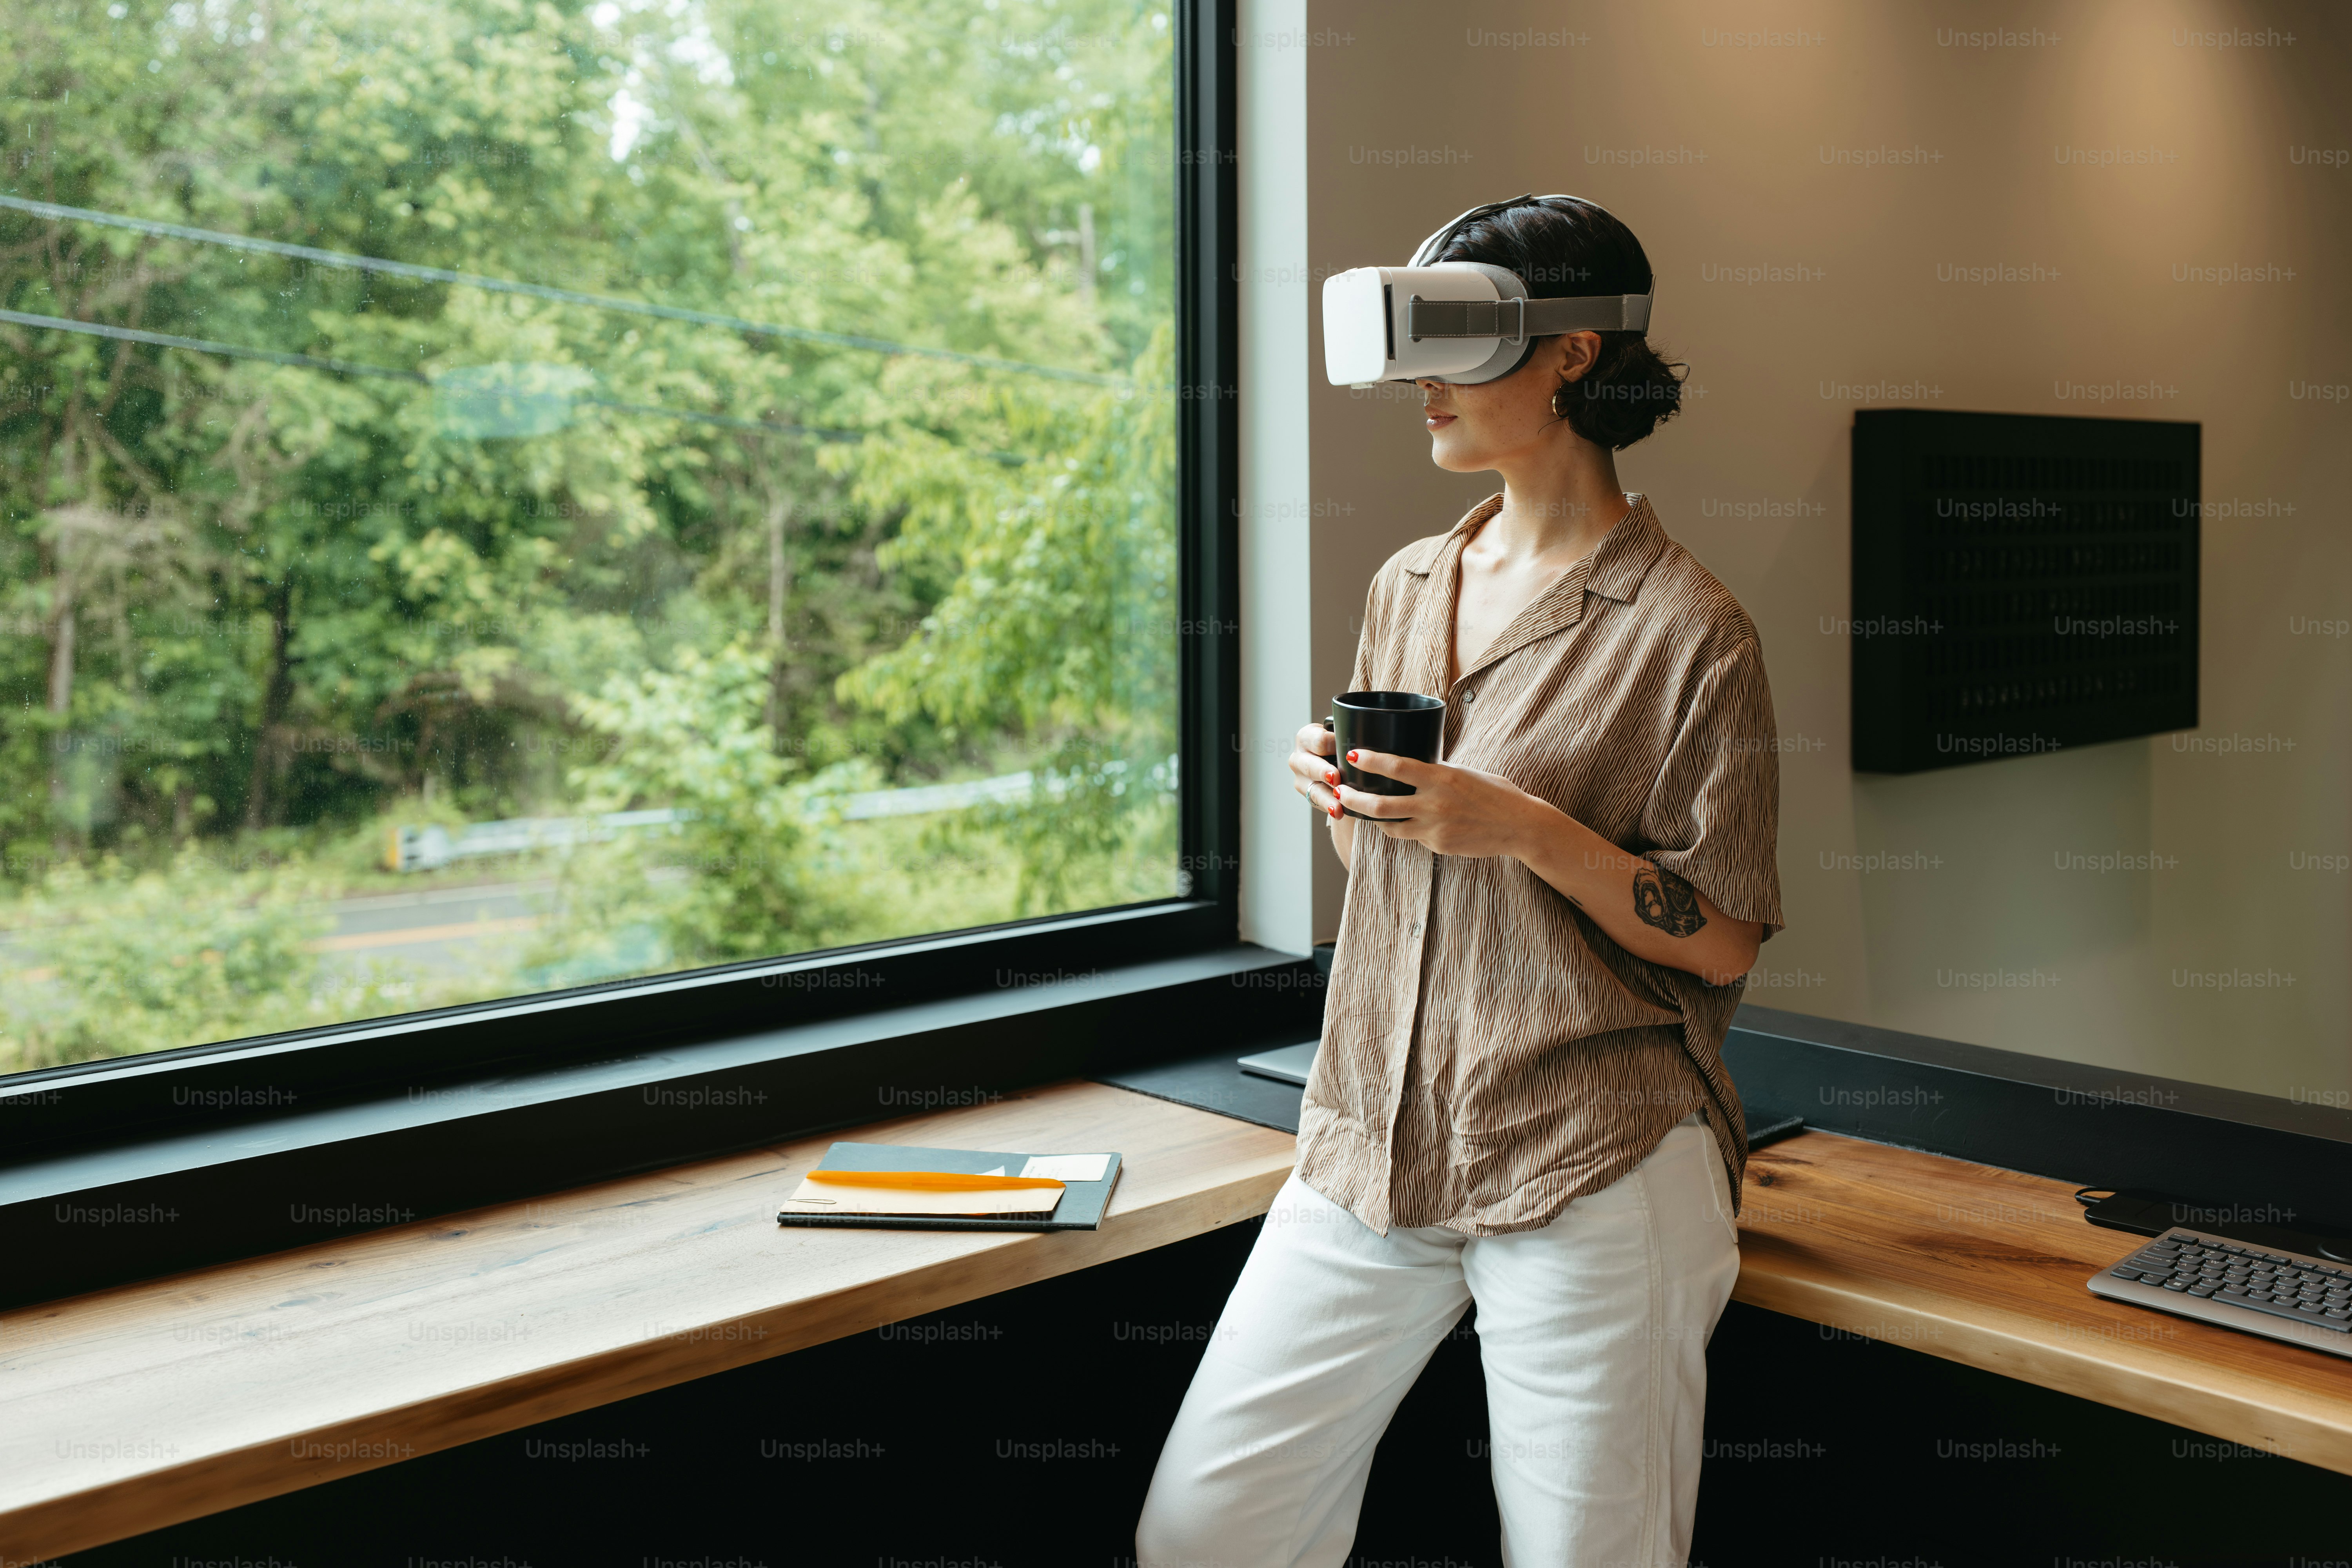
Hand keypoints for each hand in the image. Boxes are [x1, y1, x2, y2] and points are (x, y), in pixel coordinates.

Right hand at [1289, 719, 1343, 819]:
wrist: (1337, 763)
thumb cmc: (1342, 747)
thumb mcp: (1343, 740)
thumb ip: (1349, 740)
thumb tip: (1363, 743)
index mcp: (1307, 737)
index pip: (1318, 740)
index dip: (1332, 746)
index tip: (1346, 753)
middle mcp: (1299, 757)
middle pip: (1311, 765)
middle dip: (1323, 772)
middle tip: (1335, 778)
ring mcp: (1300, 778)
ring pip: (1313, 788)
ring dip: (1326, 797)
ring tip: (1337, 806)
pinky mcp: (1307, 794)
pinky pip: (1317, 802)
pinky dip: (1329, 807)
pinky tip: (1338, 813)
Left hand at [1335, 749, 1549, 858]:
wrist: (1519, 826)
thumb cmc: (1494, 793)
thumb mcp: (1464, 774)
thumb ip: (1436, 773)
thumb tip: (1411, 766)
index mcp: (1441, 778)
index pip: (1397, 767)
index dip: (1371, 762)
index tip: (1353, 756)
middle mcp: (1434, 804)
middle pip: (1380, 805)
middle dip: (1354, 800)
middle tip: (1340, 793)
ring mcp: (1435, 828)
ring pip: (1390, 827)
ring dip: (1374, 819)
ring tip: (1363, 811)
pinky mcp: (1438, 846)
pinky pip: (1414, 837)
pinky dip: (1408, 830)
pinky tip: (1411, 824)